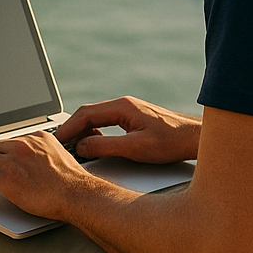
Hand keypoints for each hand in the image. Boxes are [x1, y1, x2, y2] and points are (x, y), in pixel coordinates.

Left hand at [0, 131, 93, 220]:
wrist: (75, 195)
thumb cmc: (71, 181)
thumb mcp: (59, 155)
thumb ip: (43, 152)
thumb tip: (35, 159)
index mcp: (36, 138)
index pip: (12, 140)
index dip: (4, 150)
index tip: (0, 155)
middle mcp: (22, 146)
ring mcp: (12, 161)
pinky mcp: (5, 179)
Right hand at [55, 96, 200, 164]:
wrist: (194, 139)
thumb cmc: (171, 142)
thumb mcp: (136, 148)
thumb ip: (105, 148)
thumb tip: (82, 148)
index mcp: (122, 107)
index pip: (85, 114)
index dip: (68, 128)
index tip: (57, 141)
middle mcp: (123, 104)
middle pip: (87, 113)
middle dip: (71, 129)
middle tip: (59, 145)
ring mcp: (128, 110)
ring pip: (96, 117)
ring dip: (82, 131)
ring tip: (73, 147)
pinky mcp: (133, 118)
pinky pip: (106, 122)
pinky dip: (94, 132)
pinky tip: (94, 145)